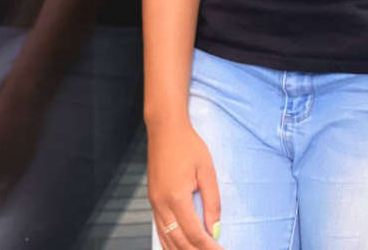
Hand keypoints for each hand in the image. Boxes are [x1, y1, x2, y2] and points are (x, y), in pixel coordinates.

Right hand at [147, 119, 224, 249]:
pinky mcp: (152, 200)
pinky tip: (179, 248)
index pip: (195, 233)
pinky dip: (169, 243)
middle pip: (179, 241)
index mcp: (176, 197)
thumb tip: (214, 229)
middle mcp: (161, 204)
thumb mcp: (207, 171)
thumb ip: (212, 202)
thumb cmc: (188, 145)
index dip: (209, 247)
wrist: (165, 128)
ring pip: (166, 239)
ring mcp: (154, 203)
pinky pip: (159, 229)